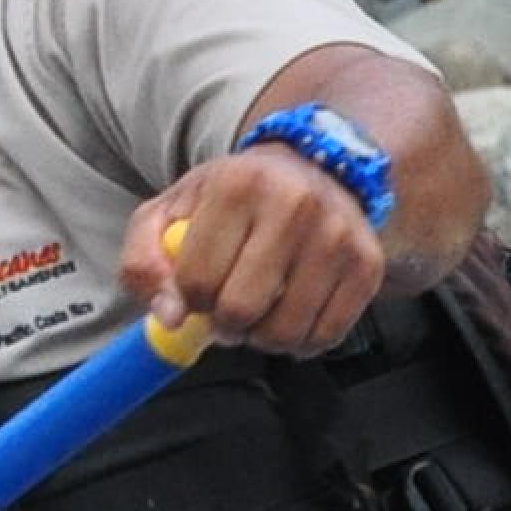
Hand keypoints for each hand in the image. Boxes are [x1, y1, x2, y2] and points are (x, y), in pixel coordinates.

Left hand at [126, 142, 385, 358]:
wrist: (314, 168)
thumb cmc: (235, 197)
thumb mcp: (173, 210)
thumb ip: (144, 261)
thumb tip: (170, 318)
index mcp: (238, 185)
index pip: (197, 280)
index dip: (189, 300)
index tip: (198, 290)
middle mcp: (294, 205)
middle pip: (241, 310)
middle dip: (225, 325)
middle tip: (227, 311)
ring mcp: (337, 237)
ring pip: (285, 332)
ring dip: (262, 338)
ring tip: (259, 313)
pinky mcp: (367, 266)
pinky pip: (326, 336)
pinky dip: (301, 342)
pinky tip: (291, 318)